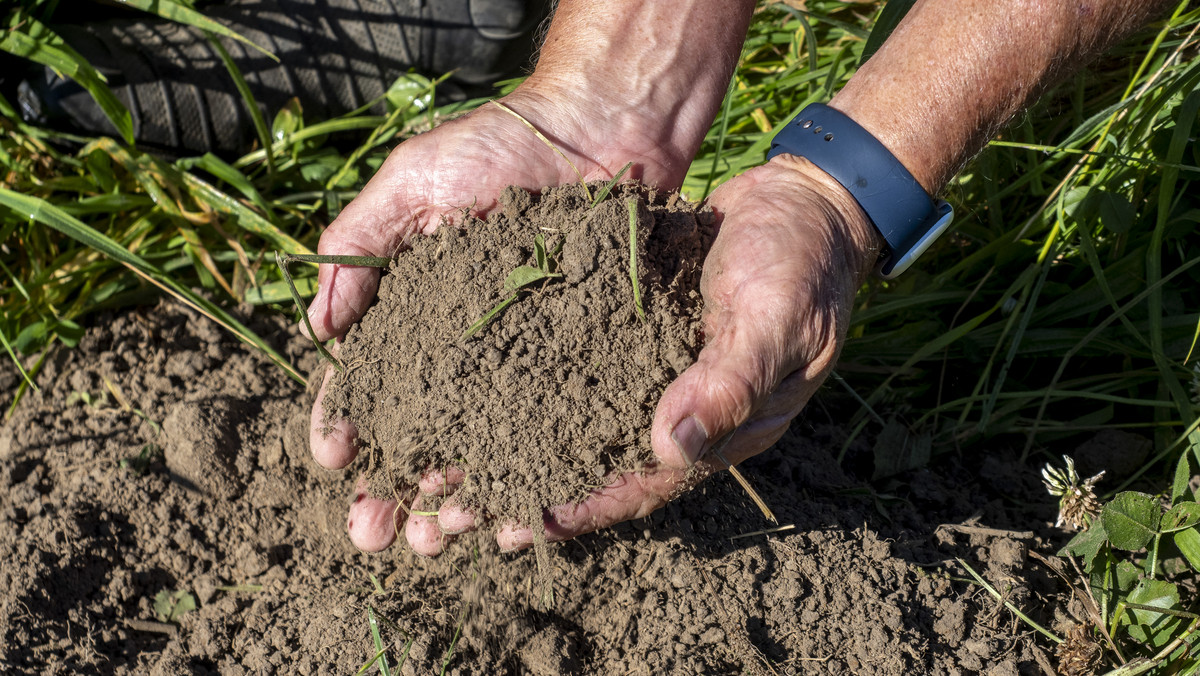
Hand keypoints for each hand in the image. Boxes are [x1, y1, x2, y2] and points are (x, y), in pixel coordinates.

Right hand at [307, 86, 688, 554]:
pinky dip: (527, 470)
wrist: (604, 127)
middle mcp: (464, 344)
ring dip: (451, 496)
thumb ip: (360, 247)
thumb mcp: (414, 183)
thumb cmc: (502, 144)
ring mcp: (522, 358)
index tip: (333, 463)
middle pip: (420, 430)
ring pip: (479, 443)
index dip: (346, 422)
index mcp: (416, 308)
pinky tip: (514, 510)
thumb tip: (318, 330)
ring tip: (437, 540)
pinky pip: (548, 426)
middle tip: (375, 535)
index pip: (370, 379)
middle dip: (392, 486)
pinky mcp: (577, 361)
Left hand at [495, 153, 880, 549]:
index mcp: (727, 424)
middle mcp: (683, 404)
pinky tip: (481, 370)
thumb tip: (673, 447)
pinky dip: (534, 367)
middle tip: (467, 505)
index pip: (652, 480)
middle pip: (604, 456)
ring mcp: (656, 364)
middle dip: (538, 478)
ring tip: (457, 452)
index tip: (528, 522)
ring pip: (582, 410)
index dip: (591, 505)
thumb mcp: (776, 318)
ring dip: (521, 429)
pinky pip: (581, 355)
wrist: (804, 198)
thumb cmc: (804, 262)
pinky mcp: (635, 324)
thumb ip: (730, 382)